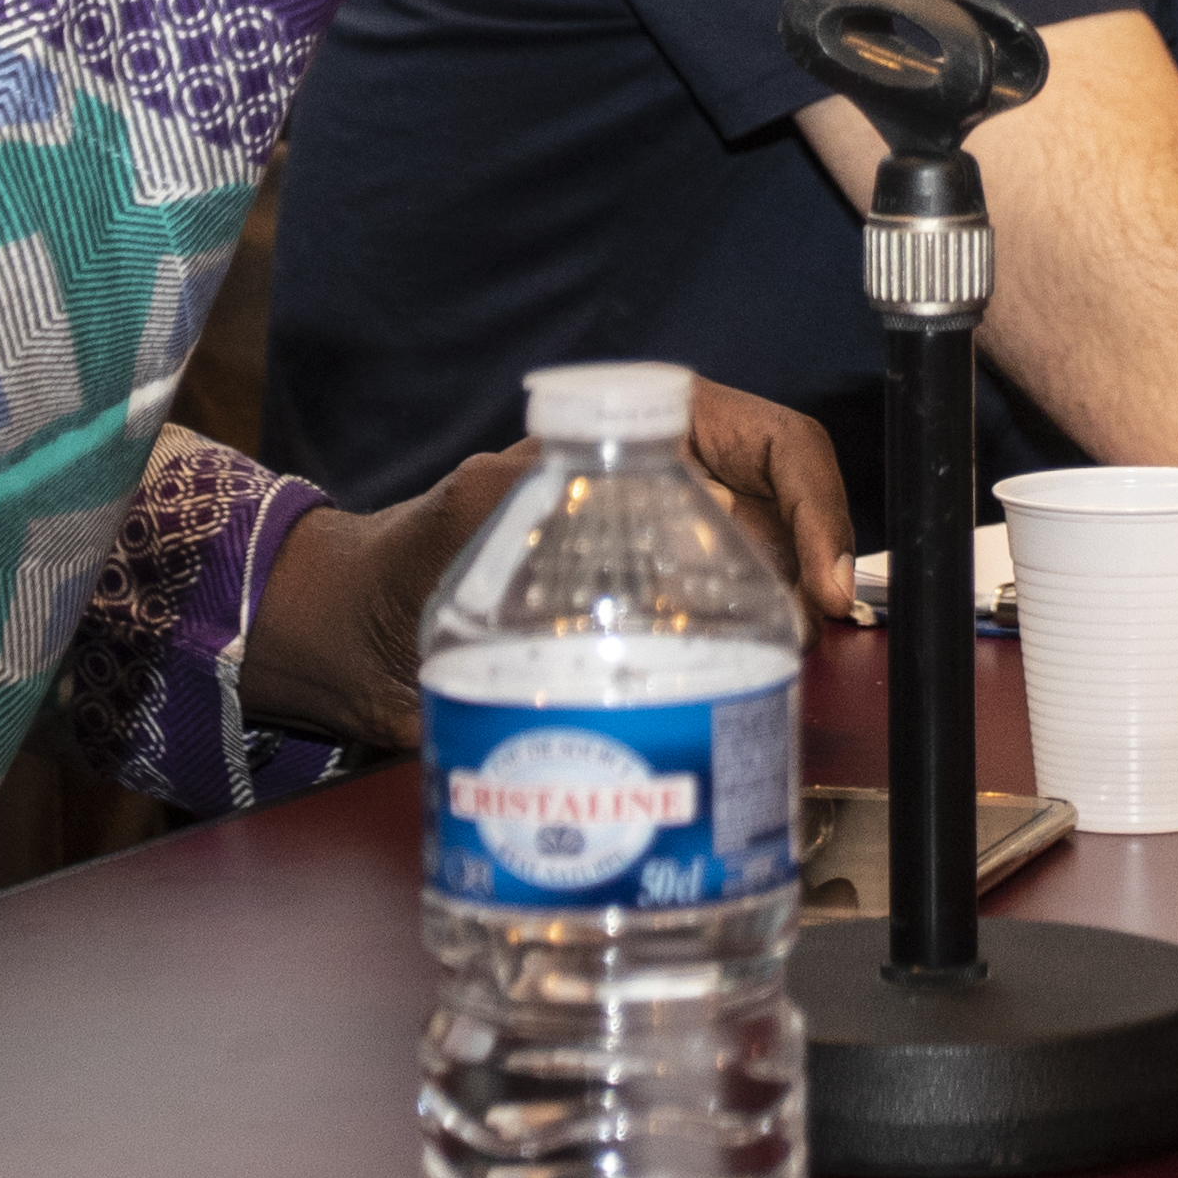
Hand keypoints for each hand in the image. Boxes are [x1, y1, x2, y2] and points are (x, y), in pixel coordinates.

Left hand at [233, 379, 864, 750]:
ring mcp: (664, 591)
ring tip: (771, 698)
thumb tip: (615, 497)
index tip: (824, 585)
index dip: (817, 503)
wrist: (353, 653)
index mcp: (641, 450)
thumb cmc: (401, 558)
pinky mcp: (646, 662)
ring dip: (780, 648)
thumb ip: (523, 493)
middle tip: (799, 655)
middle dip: (810, 586)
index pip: (772, 445)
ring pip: (764, 605)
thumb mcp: (466, 510)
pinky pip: (720, 670)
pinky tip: (734, 732)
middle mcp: (671, 515)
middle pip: (785, 534)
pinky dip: (740, 698)